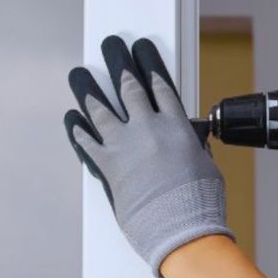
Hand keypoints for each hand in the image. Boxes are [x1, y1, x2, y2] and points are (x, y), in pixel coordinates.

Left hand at [64, 35, 232, 277]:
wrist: (181, 228)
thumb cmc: (198, 203)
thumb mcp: (206, 167)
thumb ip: (193, 149)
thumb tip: (191, 146)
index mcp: (176, 127)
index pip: (160, 85)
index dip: (149, 65)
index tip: (141, 50)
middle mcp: (148, 130)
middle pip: (128, 87)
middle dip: (118, 64)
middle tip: (111, 48)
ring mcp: (125, 147)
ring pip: (100, 109)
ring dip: (87, 91)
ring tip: (80, 76)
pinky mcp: (108, 167)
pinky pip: (87, 143)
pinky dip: (77, 130)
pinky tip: (71, 118)